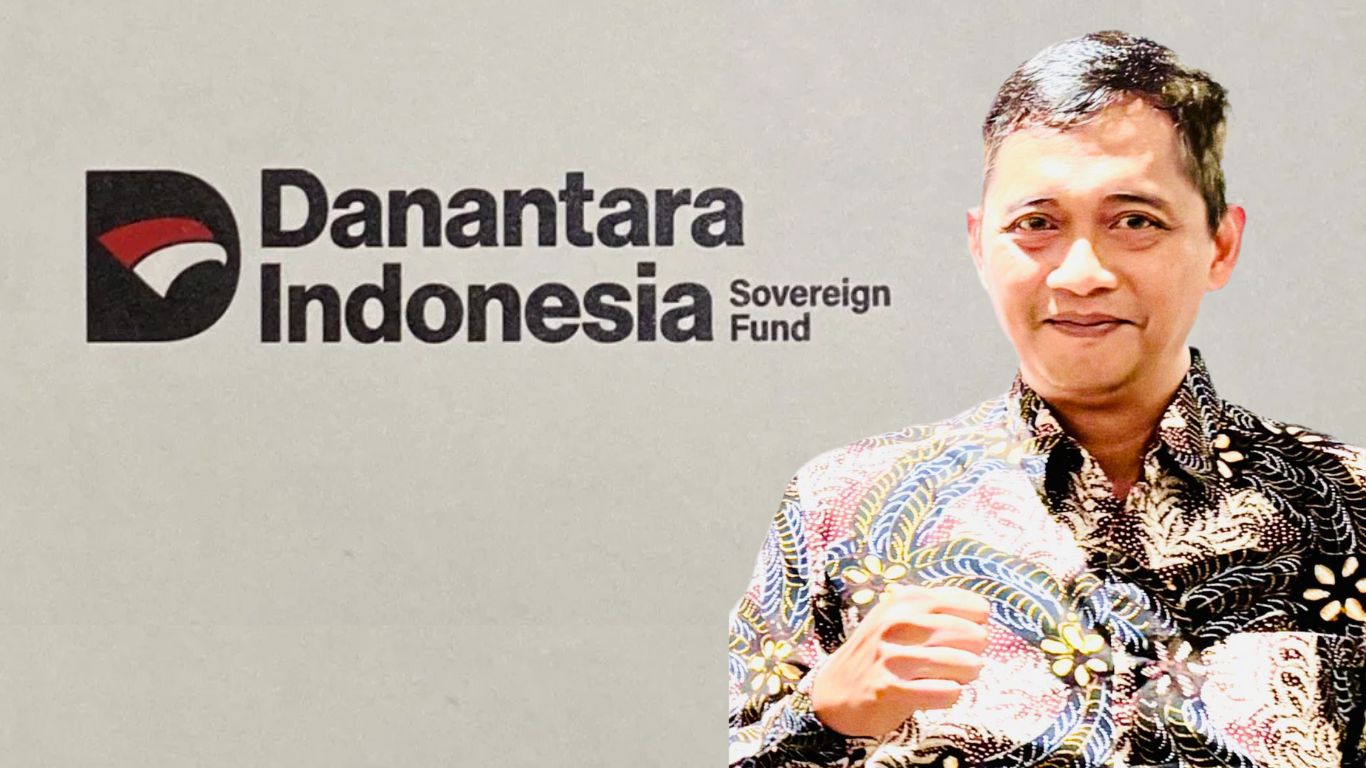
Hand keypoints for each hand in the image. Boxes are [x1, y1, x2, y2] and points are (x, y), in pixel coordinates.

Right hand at [809, 584, 990, 736]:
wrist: (836, 691)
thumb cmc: (880, 652)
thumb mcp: (900, 617)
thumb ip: (937, 610)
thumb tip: (984, 619)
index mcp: (906, 600)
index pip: (975, 608)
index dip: (977, 626)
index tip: (963, 638)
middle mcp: (898, 623)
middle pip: (975, 636)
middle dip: (975, 653)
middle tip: (960, 662)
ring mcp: (893, 656)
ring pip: (965, 665)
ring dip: (965, 676)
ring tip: (952, 678)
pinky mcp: (891, 689)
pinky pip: (947, 692)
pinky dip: (950, 695)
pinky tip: (937, 693)